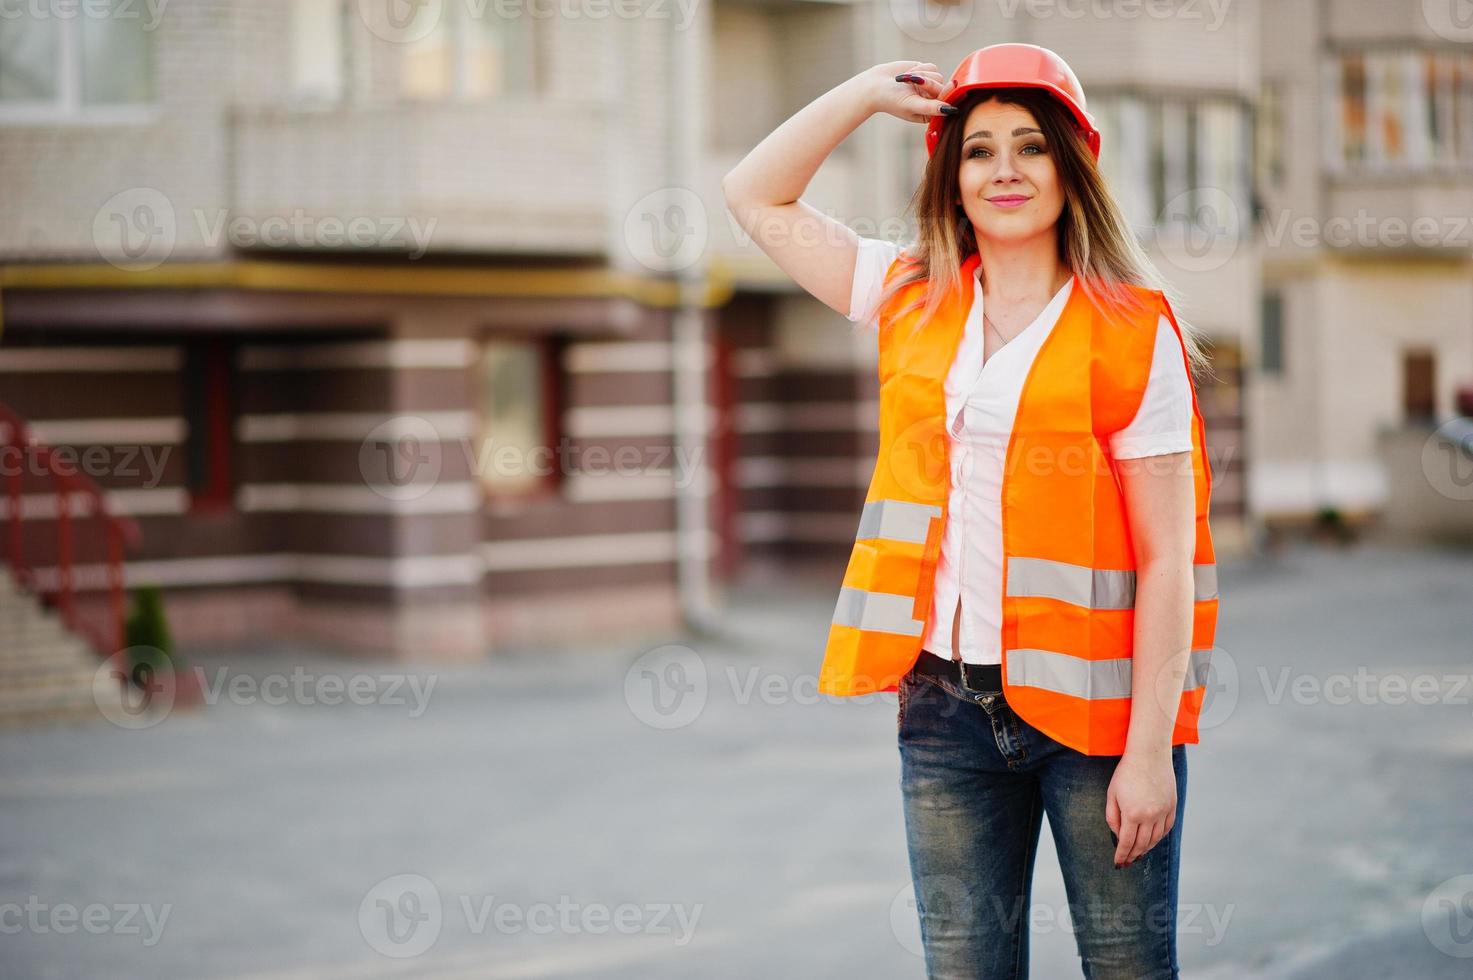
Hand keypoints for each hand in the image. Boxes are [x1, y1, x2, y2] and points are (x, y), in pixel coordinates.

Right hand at [861, 61, 954, 123]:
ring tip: (906, 80)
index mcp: (929, 113)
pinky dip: (920, 68)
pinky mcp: (925, 72)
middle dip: (928, 83)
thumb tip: (951, 110)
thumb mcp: (912, 105)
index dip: (948, 93)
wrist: (875, 85)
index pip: (946, 103)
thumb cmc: (891, 100)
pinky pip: (932, 67)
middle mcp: (931, 100)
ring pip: (937, 76)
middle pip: (942, 87)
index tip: (952, 85)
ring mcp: (929, 86)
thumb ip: (931, 108)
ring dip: (922, 74)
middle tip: (914, 82)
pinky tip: (907, 74)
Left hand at [1105, 750, 1176, 867]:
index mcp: (1132, 813)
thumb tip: (1119, 836)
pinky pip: (1166, 828)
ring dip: (1146, 848)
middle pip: (1142, 844)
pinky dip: (1159, 837)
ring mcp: (1163, 811)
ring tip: (1139, 853)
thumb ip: (1113, 818)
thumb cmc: (1126, 772)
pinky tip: (1152, 840)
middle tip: (1128, 861)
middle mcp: (1150, 816)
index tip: (1119, 863)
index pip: (1126, 842)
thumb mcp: (1112, 794)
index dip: (1122, 855)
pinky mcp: (1172, 806)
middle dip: (1133, 855)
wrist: (1149, 755)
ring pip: (1155, 839)